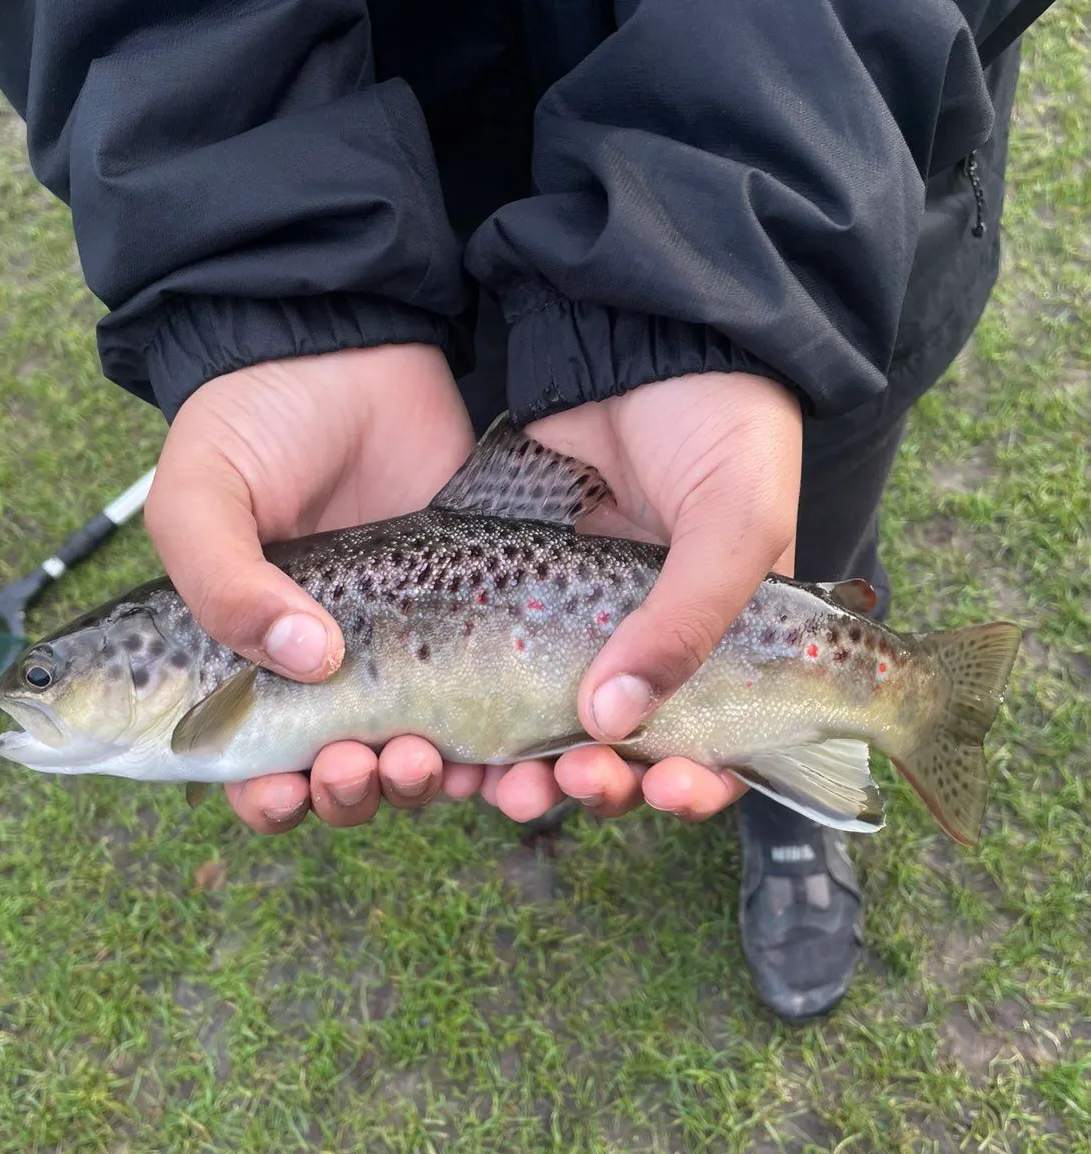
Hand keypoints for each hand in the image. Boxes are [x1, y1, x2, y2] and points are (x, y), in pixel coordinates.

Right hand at [144, 344, 484, 832]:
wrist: (354, 351)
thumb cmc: (258, 421)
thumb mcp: (202, 493)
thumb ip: (220, 579)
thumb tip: (304, 658)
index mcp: (251, 653)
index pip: (253, 762)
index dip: (267, 797)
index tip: (283, 791)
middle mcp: (330, 666)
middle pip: (342, 776)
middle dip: (349, 791)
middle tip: (356, 764)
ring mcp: (406, 648)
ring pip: (416, 757)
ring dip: (416, 782)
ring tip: (420, 758)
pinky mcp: (475, 622)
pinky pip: (488, 709)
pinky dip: (492, 752)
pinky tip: (495, 759)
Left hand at [479, 373, 801, 823]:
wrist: (644, 334)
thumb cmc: (723, 426)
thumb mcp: (735, 522)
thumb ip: (690, 617)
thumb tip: (614, 720)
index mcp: (716, 640)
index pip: (715, 744)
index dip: (696, 786)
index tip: (670, 793)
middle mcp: (642, 641)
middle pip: (617, 749)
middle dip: (593, 783)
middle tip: (566, 785)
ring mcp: (570, 620)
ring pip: (542, 721)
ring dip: (522, 764)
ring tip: (497, 780)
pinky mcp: (507, 590)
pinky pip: (486, 666)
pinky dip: (470, 709)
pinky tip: (445, 733)